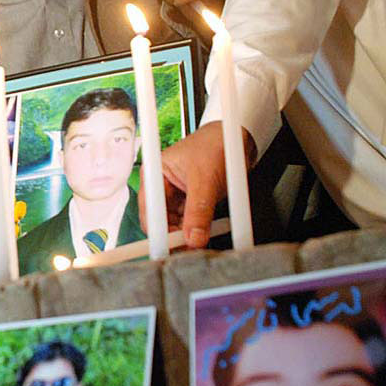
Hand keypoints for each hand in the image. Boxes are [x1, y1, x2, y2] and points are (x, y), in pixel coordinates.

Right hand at [154, 123, 253, 247]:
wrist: (236, 137)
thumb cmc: (215, 145)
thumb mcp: (205, 180)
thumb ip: (199, 211)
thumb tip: (194, 238)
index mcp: (154, 175)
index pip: (149, 211)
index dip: (159, 231)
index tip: (170, 246)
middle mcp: (161, 187)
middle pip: (161, 222)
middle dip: (175, 236)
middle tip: (190, 249)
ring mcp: (176, 195)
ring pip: (176, 225)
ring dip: (188, 235)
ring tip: (201, 241)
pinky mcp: (191, 202)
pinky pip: (191, 223)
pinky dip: (198, 230)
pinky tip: (206, 233)